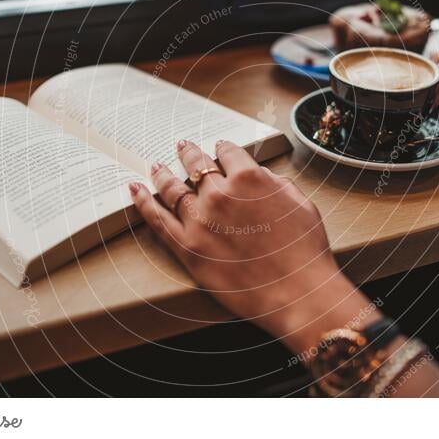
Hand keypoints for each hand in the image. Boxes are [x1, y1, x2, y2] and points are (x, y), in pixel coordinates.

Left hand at [129, 139, 379, 354]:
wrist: (297, 292)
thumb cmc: (304, 250)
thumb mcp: (299, 202)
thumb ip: (274, 183)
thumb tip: (260, 176)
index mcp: (248, 178)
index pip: (228, 153)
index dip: (223, 149)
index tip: (219, 148)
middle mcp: (219, 194)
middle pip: (196, 166)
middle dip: (189, 153)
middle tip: (182, 146)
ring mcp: (199, 221)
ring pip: (172, 189)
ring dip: (162, 174)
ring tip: (155, 165)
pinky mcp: (187, 248)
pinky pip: (158, 221)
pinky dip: (143, 202)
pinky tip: (135, 190)